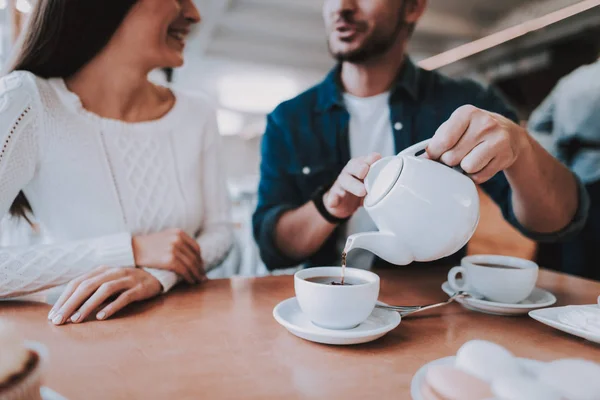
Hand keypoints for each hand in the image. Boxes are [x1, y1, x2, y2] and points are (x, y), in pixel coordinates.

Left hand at [47, 266, 161, 324]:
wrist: (157, 277)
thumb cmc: (127, 284)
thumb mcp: (108, 283)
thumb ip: (92, 291)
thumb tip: (68, 308)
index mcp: (102, 270)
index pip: (78, 282)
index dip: (64, 298)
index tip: (53, 315)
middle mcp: (113, 272)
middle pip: (87, 286)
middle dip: (71, 304)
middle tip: (59, 320)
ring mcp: (127, 279)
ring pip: (104, 290)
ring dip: (88, 305)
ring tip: (76, 320)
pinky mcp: (140, 288)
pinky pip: (124, 297)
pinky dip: (112, 306)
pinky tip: (101, 317)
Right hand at [132, 229, 204, 283]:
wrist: (131, 249)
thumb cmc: (147, 247)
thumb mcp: (164, 238)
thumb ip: (177, 242)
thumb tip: (190, 255)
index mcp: (178, 232)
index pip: (195, 247)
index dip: (199, 259)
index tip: (200, 267)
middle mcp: (178, 239)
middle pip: (195, 256)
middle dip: (200, 268)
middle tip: (202, 276)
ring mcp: (174, 248)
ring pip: (191, 264)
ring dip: (197, 274)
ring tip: (199, 281)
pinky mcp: (169, 259)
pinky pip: (184, 270)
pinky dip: (190, 277)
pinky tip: (191, 281)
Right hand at [323, 153, 381, 218]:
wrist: (342, 204)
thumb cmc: (360, 189)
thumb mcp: (371, 183)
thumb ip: (382, 178)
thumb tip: (403, 176)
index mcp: (360, 167)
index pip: (365, 160)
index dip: (370, 159)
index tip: (376, 159)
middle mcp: (350, 172)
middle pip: (353, 166)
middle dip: (360, 168)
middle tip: (366, 172)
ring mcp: (341, 183)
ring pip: (344, 181)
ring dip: (353, 185)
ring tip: (361, 191)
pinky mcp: (334, 195)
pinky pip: (333, 196)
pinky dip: (333, 199)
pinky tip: (334, 202)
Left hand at [427, 105, 528, 183]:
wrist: (509, 134)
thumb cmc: (474, 130)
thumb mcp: (456, 127)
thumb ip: (438, 140)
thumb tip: (422, 159)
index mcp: (466, 113)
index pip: (442, 142)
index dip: (434, 153)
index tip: (436, 154)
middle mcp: (484, 123)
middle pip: (452, 158)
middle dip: (450, 160)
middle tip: (458, 153)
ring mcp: (498, 139)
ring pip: (467, 168)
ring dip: (464, 168)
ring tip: (471, 157)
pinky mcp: (506, 156)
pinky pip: (480, 176)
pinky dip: (476, 174)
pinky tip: (482, 162)